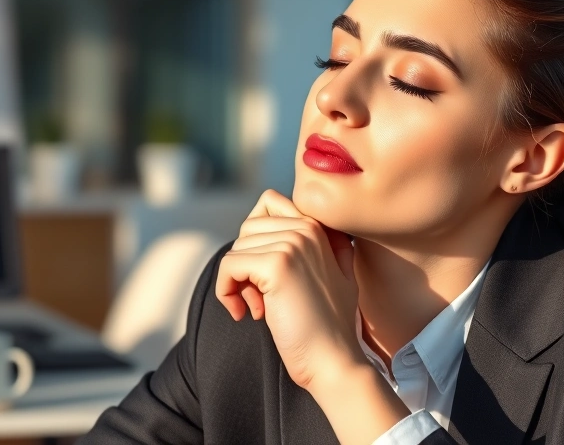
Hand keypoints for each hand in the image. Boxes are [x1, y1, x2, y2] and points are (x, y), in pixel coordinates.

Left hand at [216, 189, 363, 393]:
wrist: (334, 360)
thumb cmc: (330, 326)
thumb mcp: (337, 274)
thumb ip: (324, 245)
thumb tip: (297, 220)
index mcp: (319, 227)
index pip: (267, 203)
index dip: (256, 239)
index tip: (265, 273)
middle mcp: (307, 228)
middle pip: (247, 229)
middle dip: (246, 263)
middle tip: (260, 298)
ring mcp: (293, 244)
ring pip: (236, 248)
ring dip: (237, 282)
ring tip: (260, 308)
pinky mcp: (277, 265)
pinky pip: (228, 266)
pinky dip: (226, 292)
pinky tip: (246, 314)